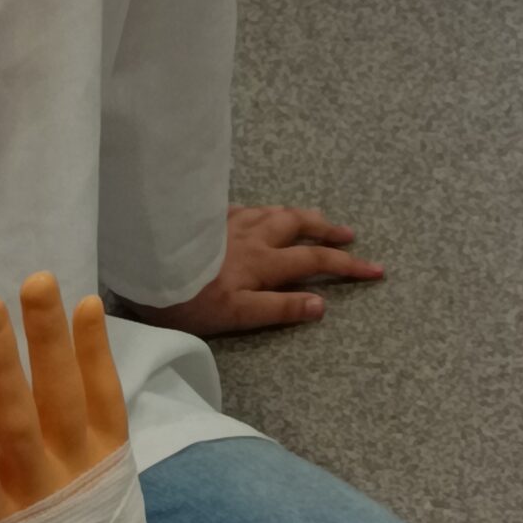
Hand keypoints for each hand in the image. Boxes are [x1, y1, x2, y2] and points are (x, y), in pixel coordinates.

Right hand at [0, 273, 125, 522]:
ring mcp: (82, 471)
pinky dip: (98, 353)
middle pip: (19, 418)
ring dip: (50, 339)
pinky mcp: (113, 456)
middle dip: (0, 362)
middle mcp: (40, 490)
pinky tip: (88, 308)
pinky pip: (106, 398)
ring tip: (38, 284)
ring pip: (65, 397)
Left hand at [121, 205, 382, 337]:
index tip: (377, 269)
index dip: (349, 265)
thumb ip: (279, 309)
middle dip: (328, 230)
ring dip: (299, 215)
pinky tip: (258, 212)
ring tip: (314, 217)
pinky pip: (244, 208)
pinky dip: (262, 210)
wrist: (145, 267)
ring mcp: (229, 222)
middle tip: (349, 234)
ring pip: (274, 212)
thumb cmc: (187, 299)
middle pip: (299, 226)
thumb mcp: (237, 314)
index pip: (316, 261)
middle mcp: (252, 236)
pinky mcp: (205, 216)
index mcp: (264, 262)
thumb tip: (321, 304)